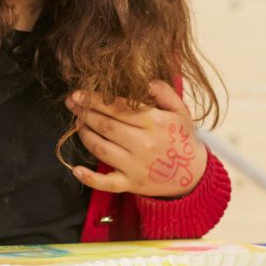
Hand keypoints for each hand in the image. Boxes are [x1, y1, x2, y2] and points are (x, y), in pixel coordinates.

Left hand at [65, 80, 207, 197]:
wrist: (193, 174)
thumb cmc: (182, 139)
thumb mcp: (181, 111)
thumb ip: (165, 92)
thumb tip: (146, 82)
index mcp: (154, 123)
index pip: (119, 107)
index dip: (96, 99)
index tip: (79, 93)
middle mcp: (143, 144)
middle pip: (106, 125)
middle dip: (85, 112)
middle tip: (71, 103)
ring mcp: (135, 166)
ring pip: (101, 149)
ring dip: (84, 135)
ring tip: (77, 124)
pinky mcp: (130, 184)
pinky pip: (106, 183)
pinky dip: (89, 178)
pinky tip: (75, 169)